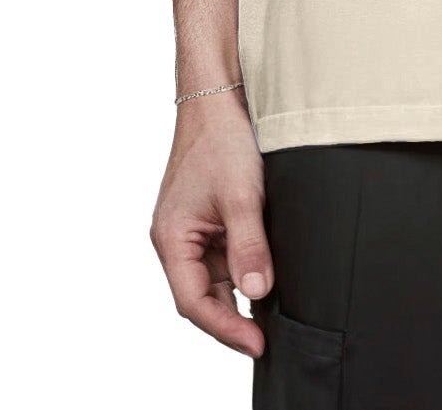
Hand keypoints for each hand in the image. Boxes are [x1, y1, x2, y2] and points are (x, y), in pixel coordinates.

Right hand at [149, 89, 272, 356]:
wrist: (219, 97)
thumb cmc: (222, 139)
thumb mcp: (241, 196)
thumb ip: (248, 247)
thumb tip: (257, 293)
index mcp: (170, 238)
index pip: (193, 302)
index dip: (225, 328)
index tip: (257, 344)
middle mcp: (175, 239)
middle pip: (201, 295)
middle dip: (232, 318)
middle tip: (267, 338)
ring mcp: (190, 229)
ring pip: (213, 278)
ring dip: (238, 294)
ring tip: (270, 314)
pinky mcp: (206, 219)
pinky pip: (221, 256)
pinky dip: (240, 270)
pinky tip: (263, 277)